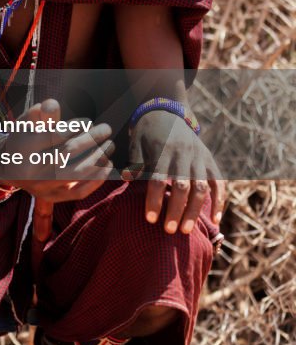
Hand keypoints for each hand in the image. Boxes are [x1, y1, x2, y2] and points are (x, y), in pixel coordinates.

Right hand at [0, 100, 115, 241]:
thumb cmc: (24, 139)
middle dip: (91, 139)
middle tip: (106, 129)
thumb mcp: (27, 122)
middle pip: (68, 153)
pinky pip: (79, 192)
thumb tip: (53, 105)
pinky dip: (97, 179)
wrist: (8, 168)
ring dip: (98, 157)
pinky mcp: (52, 198)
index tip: (87, 121)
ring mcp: (42, 187)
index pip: (55, 135)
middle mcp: (32, 170)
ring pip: (77, 173)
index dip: (75, 127)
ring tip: (109, 145)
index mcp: (24, 148)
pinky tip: (106, 165)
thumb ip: (41, 112)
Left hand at [122, 110, 225, 233]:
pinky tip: (215, 219)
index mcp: (162, 151)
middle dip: (176, 211)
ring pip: (201, 188)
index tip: (150, 220)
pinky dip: (219, 202)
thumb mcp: (136, 143)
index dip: (154, 201)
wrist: (168, 113)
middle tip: (169, 231)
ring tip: (187, 231)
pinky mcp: (211, 161)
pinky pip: (219, 184)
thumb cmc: (147, 132)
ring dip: (195, 211)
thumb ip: (135, 162)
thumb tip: (125, 179)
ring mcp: (200, 159)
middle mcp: (184, 155)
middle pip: (182, 187)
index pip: (158, 180)